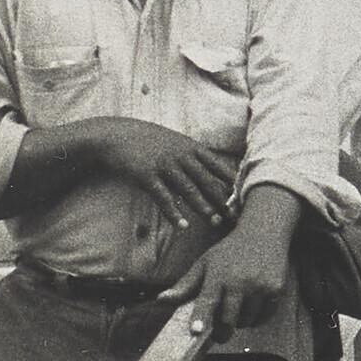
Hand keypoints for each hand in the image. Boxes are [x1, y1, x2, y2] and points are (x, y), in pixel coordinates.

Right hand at [90, 118, 237, 232]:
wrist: (116, 135)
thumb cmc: (150, 141)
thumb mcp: (176, 142)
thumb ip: (195, 156)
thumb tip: (214, 171)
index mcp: (192, 148)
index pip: (219, 166)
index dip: (232, 182)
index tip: (244, 196)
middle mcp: (181, 156)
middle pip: (207, 180)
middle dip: (222, 199)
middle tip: (234, 215)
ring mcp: (164, 165)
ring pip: (189, 190)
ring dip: (203, 207)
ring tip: (214, 222)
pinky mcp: (147, 176)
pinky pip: (163, 197)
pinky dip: (174, 212)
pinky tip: (183, 225)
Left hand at [157, 195, 294, 338]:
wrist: (264, 233)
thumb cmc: (229, 251)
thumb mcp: (204, 263)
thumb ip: (185, 285)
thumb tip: (161, 300)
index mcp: (218, 274)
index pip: (207, 300)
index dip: (201, 317)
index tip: (196, 332)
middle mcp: (240, 281)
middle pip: (229, 318)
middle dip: (223, 332)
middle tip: (220, 336)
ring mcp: (260, 286)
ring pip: (247, 320)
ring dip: (241, 323)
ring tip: (239, 312)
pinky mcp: (277, 290)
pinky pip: (265, 316)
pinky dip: (257, 319)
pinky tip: (253, 308)